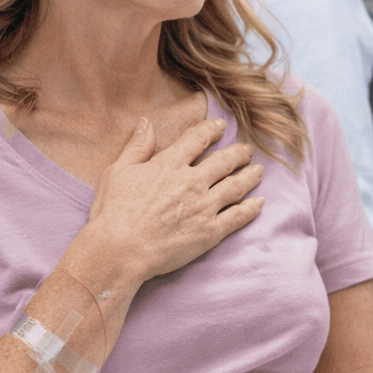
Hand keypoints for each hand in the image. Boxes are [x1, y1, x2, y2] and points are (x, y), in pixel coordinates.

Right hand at [81, 116, 263, 282]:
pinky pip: (237, 217)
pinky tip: (259, 203)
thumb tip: (145, 122)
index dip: (211, 129)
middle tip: (247, 150)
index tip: (221, 126)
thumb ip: (137, 145)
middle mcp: (192, 182)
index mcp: (170, 164)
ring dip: (250, 176)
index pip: (197, 139)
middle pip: (224, 161)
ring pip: (236, 186)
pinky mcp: (210, 232)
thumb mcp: (118, 171)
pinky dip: (251, 209)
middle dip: (238, 153)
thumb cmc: (114, 212)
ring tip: (258, 171)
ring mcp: (204, 207)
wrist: (120, 250)